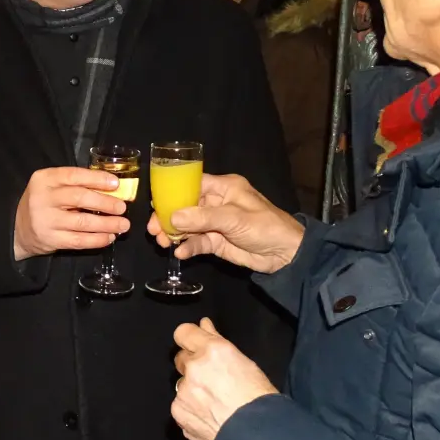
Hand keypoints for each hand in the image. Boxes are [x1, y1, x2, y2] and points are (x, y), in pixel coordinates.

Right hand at [12, 167, 129, 261]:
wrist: (19, 229)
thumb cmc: (44, 202)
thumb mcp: (52, 186)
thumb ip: (76, 184)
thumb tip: (113, 188)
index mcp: (44, 179)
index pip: (73, 175)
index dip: (97, 179)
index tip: (116, 184)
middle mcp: (42, 198)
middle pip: (79, 198)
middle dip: (105, 203)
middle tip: (122, 207)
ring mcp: (45, 220)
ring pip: (82, 222)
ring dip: (107, 224)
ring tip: (123, 224)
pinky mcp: (50, 240)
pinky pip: (79, 241)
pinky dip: (97, 240)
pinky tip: (109, 237)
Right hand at [146, 174, 303, 274]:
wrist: (286, 255)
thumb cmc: (265, 226)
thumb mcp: (234, 219)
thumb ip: (203, 218)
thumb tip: (173, 218)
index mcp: (224, 188)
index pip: (192, 184)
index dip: (173, 192)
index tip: (155, 202)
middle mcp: (217, 203)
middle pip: (185, 206)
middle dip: (168, 216)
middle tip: (153, 228)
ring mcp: (215, 224)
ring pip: (188, 226)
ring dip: (174, 234)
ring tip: (162, 242)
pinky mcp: (216, 242)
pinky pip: (197, 242)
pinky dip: (187, 247)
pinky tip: (180, 253)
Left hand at [171, 318, 277, 439]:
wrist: (257, 436)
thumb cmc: (259, 398)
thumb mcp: (245, 363)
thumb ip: (218, 342)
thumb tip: (203, 325)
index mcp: (212, 350)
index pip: (183, 332)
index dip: (189, 339)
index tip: (196, 346)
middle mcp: (194, 367)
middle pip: (181, 358)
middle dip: (192, 365)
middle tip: (211, 379)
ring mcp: (183, 391)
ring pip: (181, 384)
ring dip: (192, 389)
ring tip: (214, 404)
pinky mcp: (178, 413)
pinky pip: (180, 405)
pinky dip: (191, 409)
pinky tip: (209, 417)